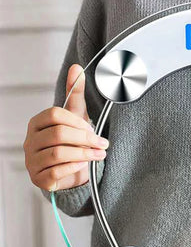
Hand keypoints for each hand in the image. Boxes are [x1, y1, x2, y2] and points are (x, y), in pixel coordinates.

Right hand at [24, 64, 108, 190]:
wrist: (70, 172)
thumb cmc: (71, 143)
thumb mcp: (75, 117)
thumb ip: (74, 94)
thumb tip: (76, 68)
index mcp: (37, 123)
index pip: (55, 115)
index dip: (78, 122)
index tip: (93, 130)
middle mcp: (31, 141)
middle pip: (58, 134)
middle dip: (85, 139)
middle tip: (103, 144)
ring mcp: (32, 161)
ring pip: (58, 153)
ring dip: (84, 154)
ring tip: (99, 155)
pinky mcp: (39, 178)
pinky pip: (57, 171)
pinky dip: (74, 167)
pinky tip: (84, 164)